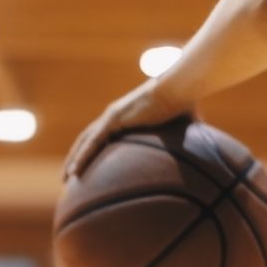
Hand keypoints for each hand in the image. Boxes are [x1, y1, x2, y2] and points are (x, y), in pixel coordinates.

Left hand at [63, 81, 190, 179]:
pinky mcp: (113, 119)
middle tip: (70, 175)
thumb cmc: (185, 104)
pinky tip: (73, 171)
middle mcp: (114, 116)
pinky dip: (81, 157)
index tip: (89, 166)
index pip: (104, 137)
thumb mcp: (182, 129)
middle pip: (89, 140)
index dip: (94, 150)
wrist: (180, 89)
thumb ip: (183, 142)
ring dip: (73, 160)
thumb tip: (200, 158)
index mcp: (127, 117)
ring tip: (66, 178)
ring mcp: (112, 117)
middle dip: (77, 156)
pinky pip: (92, 143)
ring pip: (85, 142)